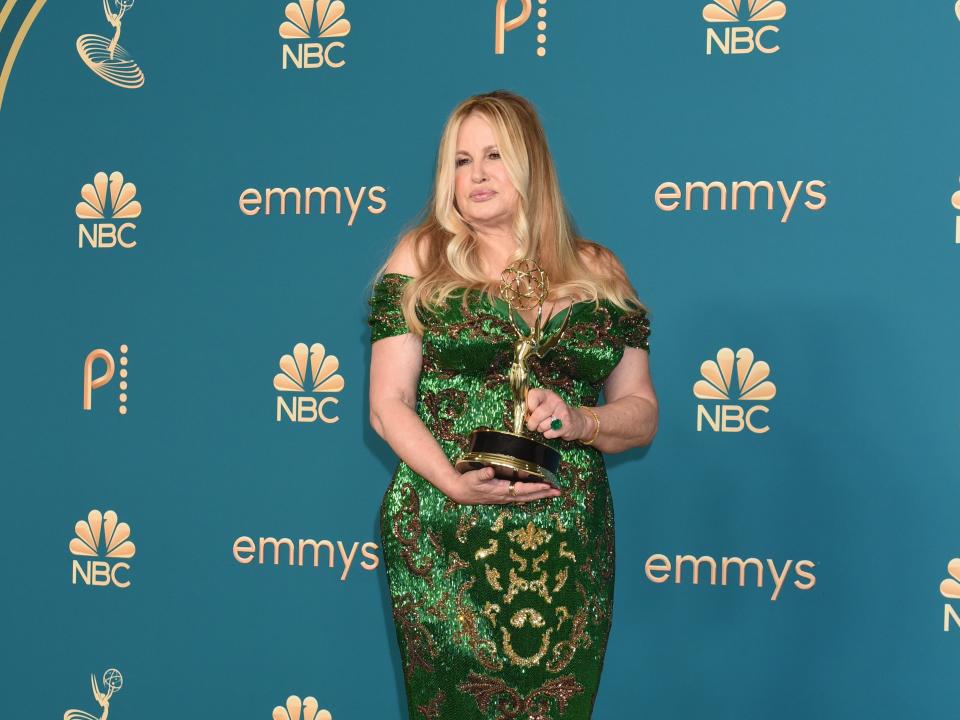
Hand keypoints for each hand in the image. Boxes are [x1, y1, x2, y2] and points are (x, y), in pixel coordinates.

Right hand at [441, 466, 561, 504]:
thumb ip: (482, 474)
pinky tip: (538, 491)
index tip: (547, 486)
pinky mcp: (503, 495)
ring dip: (540, 494)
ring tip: (553, 492)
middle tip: (558, 491)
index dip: (535, 488)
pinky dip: (532, 494)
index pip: (522, 490)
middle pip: (528, 496)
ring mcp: (505, 497)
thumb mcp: (473, 477)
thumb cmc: (467, 483)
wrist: (459, 492)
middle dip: (544, 494)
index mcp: (501, 491)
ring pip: (526, 497)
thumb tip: (490, 470)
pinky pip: (521, 496)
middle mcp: (505, 496)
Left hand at [525, 388, 589, 440]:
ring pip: (542, 425)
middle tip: (532, 426)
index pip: (532, 395)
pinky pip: (549, 433)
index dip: (528, 406)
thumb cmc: (554, 413)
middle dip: (532, 423)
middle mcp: (556, 401)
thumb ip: (533, 408)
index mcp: (547, 394)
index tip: (529, 412)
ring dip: (541, 429)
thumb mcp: (544, 405)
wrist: (576, 421)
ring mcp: (562, 413)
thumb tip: (523, 415)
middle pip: (537, 413)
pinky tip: (553, 430)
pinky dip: (548, 434)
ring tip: (546, 426)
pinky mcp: (567, 425)